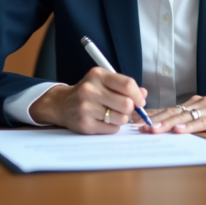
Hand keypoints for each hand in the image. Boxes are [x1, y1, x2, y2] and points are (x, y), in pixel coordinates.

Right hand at [28, 67, 147, 133]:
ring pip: (121, 118)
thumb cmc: (89, 92)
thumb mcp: (104, 82)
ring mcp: (86, 108)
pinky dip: (112, 127)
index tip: (140, 101)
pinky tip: (103, 121)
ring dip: (121, 119)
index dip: (138, 95)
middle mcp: (90, 90)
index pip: (127, 84)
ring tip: (112, 114)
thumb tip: (143, 95)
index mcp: (98, 75)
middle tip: (125, 109)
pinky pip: (112, 129)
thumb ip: (124, 86)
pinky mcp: (85, 124)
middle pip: (126, 104)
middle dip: (130, 109)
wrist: (62, 104)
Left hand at [140, 89, 205, 133]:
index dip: (151, 115)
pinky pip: (204, 122)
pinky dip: (191, 127)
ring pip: (185, 117)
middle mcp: (200, 103)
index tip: (133, 120)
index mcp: (195, 103)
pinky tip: (180, 131)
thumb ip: (192, 117)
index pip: (168, 108)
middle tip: (136, 127)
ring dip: (167, 123)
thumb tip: (171, 125)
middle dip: (153, 120)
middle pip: (173, 112)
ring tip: (152, 130)